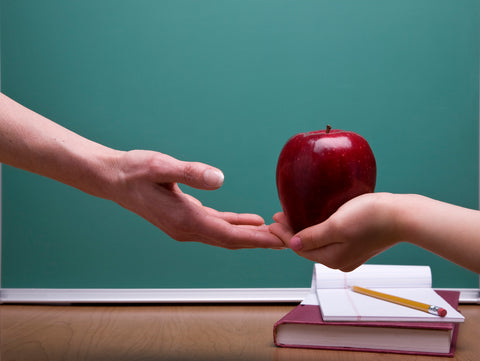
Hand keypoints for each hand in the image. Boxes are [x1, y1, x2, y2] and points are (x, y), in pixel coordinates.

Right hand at [109, 150, 284, 248]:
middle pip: (231, 240)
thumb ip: (190, 173)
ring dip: (250, 235)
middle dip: (260, 241)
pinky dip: (236, 225)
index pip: (229, 235)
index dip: (256, 239)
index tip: (280, 241)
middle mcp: (187, 229)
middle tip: (288, 239)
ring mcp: (186, 226)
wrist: (114, 178)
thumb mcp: (161, 166)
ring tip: (276, 233)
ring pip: (226, 235)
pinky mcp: (185, 218)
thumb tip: (220, 178)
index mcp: (185, 220)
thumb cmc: (134, 171)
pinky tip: (251, 221)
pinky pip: (217, 226)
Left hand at [270, 193, 398, 270]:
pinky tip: (314, 220)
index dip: (283, 234)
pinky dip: (317, 230)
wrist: (402, 216)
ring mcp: (348, 253)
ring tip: (291, 217)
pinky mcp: (356, 243)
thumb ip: (313, 237)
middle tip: (278, 217)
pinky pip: (329, 238)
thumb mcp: (336, 226)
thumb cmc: (371, 218)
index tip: (272, 221)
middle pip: (307, 247)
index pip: (298, 248)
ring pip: (318, 243)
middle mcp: (339, 260)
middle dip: (290, 233)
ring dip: (303, 230)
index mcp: (332, 258)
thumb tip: (292, 245)